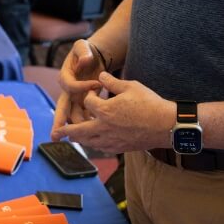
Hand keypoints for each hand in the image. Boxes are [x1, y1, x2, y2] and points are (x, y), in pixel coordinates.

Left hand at [52, 73, 173, 152]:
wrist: (167, 125)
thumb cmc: (150, 104)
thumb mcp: (130, 86)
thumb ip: (112, 81)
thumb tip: (100, 76)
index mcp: (105, 111)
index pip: (88, 103)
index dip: (90, 95)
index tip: (95, 91)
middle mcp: (104, 128)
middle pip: (79, 130)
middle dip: (66, 130)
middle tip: (56, 132)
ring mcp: (112, 140)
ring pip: (88, 142)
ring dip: (79, 139)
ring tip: (72, 137)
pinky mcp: (120, 148)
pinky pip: (101, 148)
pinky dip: (94, 145)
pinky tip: (94, 142)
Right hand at [53, 40, 105, 131]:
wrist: (91, 59)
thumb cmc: (85, 52)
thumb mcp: (82, 46)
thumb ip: (83, 51)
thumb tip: (85, 60)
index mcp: (64, 76)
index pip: (69, 86)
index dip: (82, 87)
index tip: (97, 84)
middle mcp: (67, 90)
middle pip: (62, 108)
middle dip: (59, 122)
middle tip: (55, 136)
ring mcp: (73, 98)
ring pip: (73, 115)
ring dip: (78, 126)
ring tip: (84, 139)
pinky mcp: (82, 103)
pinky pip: (83, 115)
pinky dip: (88, 123)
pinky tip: (94, 133)